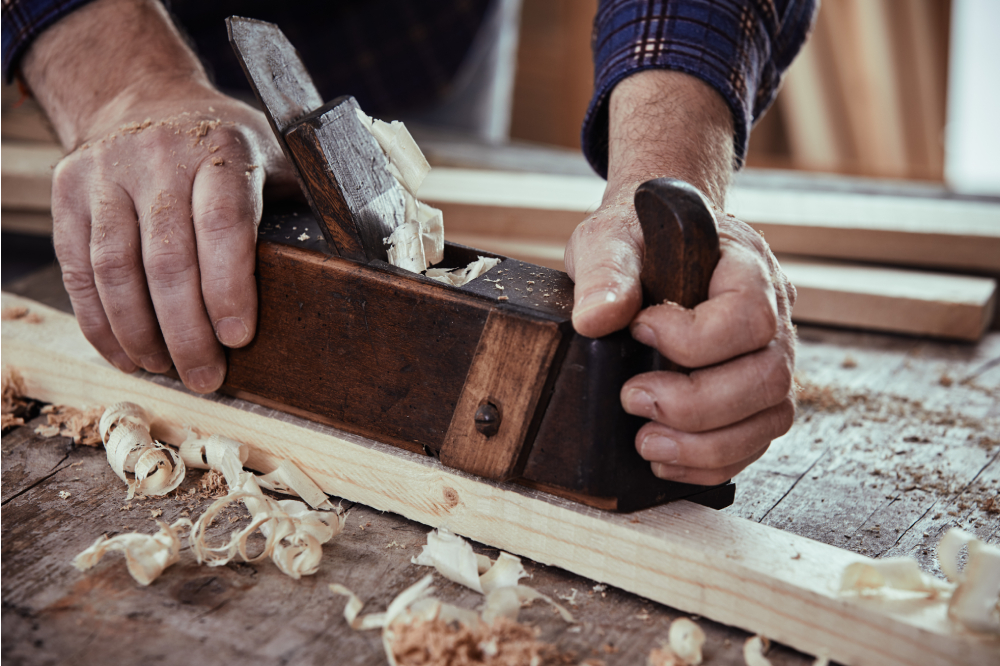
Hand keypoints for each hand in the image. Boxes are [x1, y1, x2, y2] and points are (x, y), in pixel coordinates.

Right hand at [22, 0, 295, 392]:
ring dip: (140, 333)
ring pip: (115, 269)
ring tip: (165, 370)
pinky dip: (99, 320)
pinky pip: (78, 268)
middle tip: (206, 377)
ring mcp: (105, 172)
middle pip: (168, 259)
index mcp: (222, 148)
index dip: (230, 288)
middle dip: (188, 331)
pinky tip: (124, 352)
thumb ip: (301, 205)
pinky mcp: (67, 192)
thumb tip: (352, 269)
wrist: (143, 98)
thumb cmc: (224, 147)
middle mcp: (158, 155)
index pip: (223, 225)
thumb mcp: (275, 157)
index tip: (239, 338)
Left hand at [565, 69, 796, 484]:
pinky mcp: (753, 396)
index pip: (750, 315)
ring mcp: (768, 358)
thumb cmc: (639, 238)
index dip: (695, 339)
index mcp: (747, 268)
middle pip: (768, 377)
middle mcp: (773, 316)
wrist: (652, 243)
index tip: (639, 331)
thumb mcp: (611, 239)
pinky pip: (753, 443)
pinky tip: (664, 456)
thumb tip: (595, 320)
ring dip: (704, 445)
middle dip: (696, 404)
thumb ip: (605, 272)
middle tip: (633, 398)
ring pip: (769, 419)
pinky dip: (709, 463)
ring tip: (645, 440)